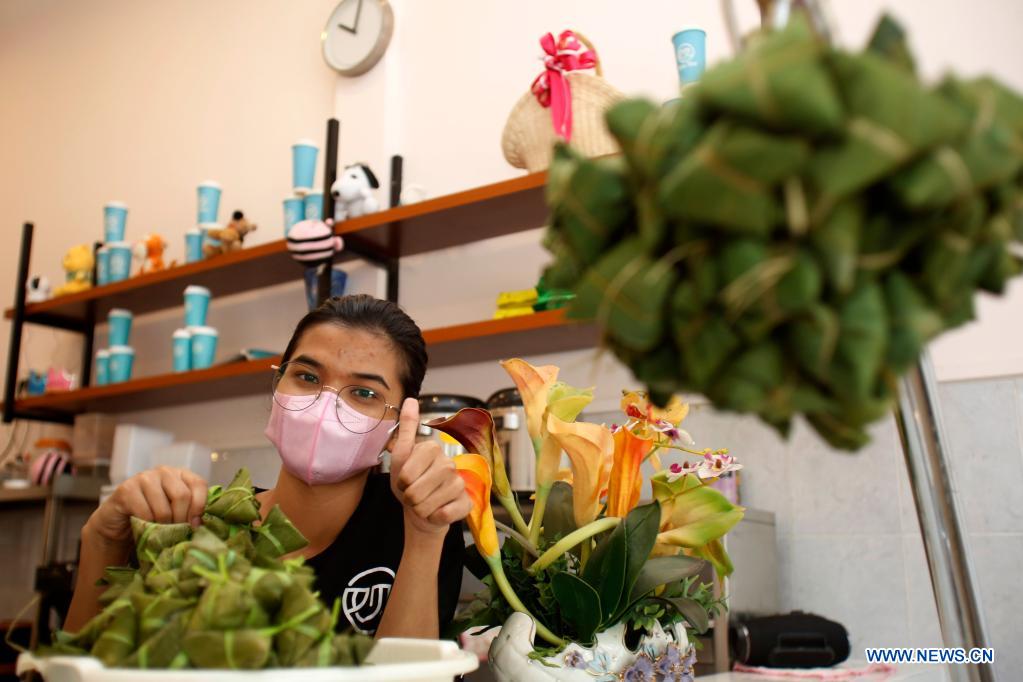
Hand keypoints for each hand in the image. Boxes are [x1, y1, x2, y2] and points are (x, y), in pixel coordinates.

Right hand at [84, 466, 207, 549]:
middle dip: (181, 520)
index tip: (196, 525)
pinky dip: (147, 526)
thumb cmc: (152, 517)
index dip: (200, 506)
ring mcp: (144, 477)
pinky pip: (145, 513)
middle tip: (176, 532)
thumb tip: (201, 523)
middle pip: (182, 496)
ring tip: (160, 531)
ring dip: (163, 526)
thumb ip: (190, 510)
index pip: (199, 484)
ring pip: (163, 509)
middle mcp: (164, 471)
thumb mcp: (175, 511)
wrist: (119, 522)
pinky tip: (144, 526)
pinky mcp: (127, 489)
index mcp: (180, 474)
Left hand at [390, 398, 471, 535]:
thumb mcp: (400, 457)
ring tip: (424, 503)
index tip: (405, 480)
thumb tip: (410, 399)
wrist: (422, 511)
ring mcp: (460, 483)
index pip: (406, 473)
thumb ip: (406, 428)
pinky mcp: (466, 503)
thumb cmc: (410, 483)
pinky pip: (444, 515)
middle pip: (416, 491)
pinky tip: (437, 512)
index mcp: (432, 449)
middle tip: (415, 494)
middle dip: (409, 498)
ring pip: (428, 504)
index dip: (401, 482)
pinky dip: (435, 517)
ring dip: (420, 509)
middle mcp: (450, 463)